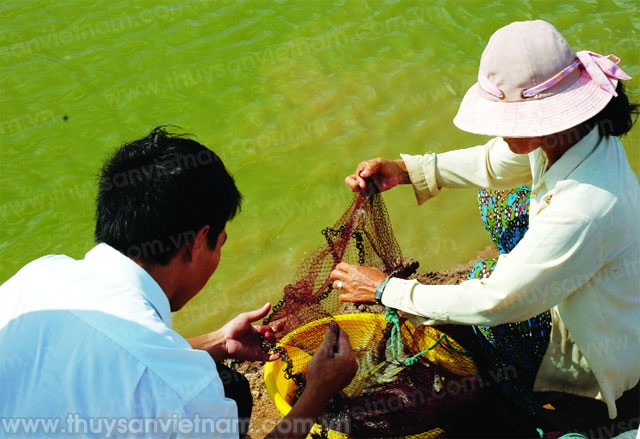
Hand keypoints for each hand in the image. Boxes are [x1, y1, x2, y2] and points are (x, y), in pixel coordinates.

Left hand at [189, 303, 283, 361]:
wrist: (224, 340)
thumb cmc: (233, 327)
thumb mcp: (246, 318)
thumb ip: (259, 313)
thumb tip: (269, 304)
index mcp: (256, 330)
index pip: (270, 328)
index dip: (276, 326)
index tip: (282, 323)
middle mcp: (258, 339)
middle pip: (271, 336)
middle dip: (272, 332)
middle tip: (265, 331)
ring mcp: (257, 347)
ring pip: (271, 345)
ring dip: (272, 340)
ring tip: (266, 336)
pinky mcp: (256, 355)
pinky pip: (267, 357)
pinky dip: (274, 356)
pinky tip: (279, 354)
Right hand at [267, 323, 356, 437]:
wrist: (317, 395)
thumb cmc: (318, 374)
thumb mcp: (322, 353)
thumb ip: (329, 339)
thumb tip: (333, 326)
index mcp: (348, 356)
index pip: (344, 337)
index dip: (337, 329)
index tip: (331, 323)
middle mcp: (354, 363)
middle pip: (345, 345)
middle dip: (335, 341)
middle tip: (325, 338)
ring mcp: (352, 371)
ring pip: (344, 354)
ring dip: (336, 350)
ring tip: (324, 352)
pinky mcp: (348, 376)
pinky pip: (344, 362)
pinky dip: (337, 358)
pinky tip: (328, 361)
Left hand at [330, 262, 386, 302]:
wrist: (384, 290)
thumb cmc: (380, 280)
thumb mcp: (373, 270)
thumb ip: (364, 270)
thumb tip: (364, 270)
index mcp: (355, 269)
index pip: (340, 265)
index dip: (339, 267)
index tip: (340, 269)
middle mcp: (350, 277)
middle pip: (334, 274)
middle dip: (334, 275)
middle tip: (336, 277)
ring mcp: (350, 287)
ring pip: (335, 285)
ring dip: (336, 285)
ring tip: (338, 286)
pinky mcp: (352, 297)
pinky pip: (341, 297)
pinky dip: (342, 297)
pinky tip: (344, 296)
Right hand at [345, 158, 409, 193]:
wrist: (396, 174)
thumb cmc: (387, 166)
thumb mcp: (379, 163)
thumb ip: (371, 167)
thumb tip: (362, 175)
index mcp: (361, 169)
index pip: (351, 178)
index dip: (356, 182)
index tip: (363, 184)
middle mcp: (360, 176)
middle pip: (349, 183)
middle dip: (354, 186)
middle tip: (363, 187)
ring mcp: (364, 184)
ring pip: (354, 189)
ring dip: (361, 190)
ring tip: (371, 187)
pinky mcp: (369, 190)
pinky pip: (363, 194)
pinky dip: (368, 193)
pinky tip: (375, 189)